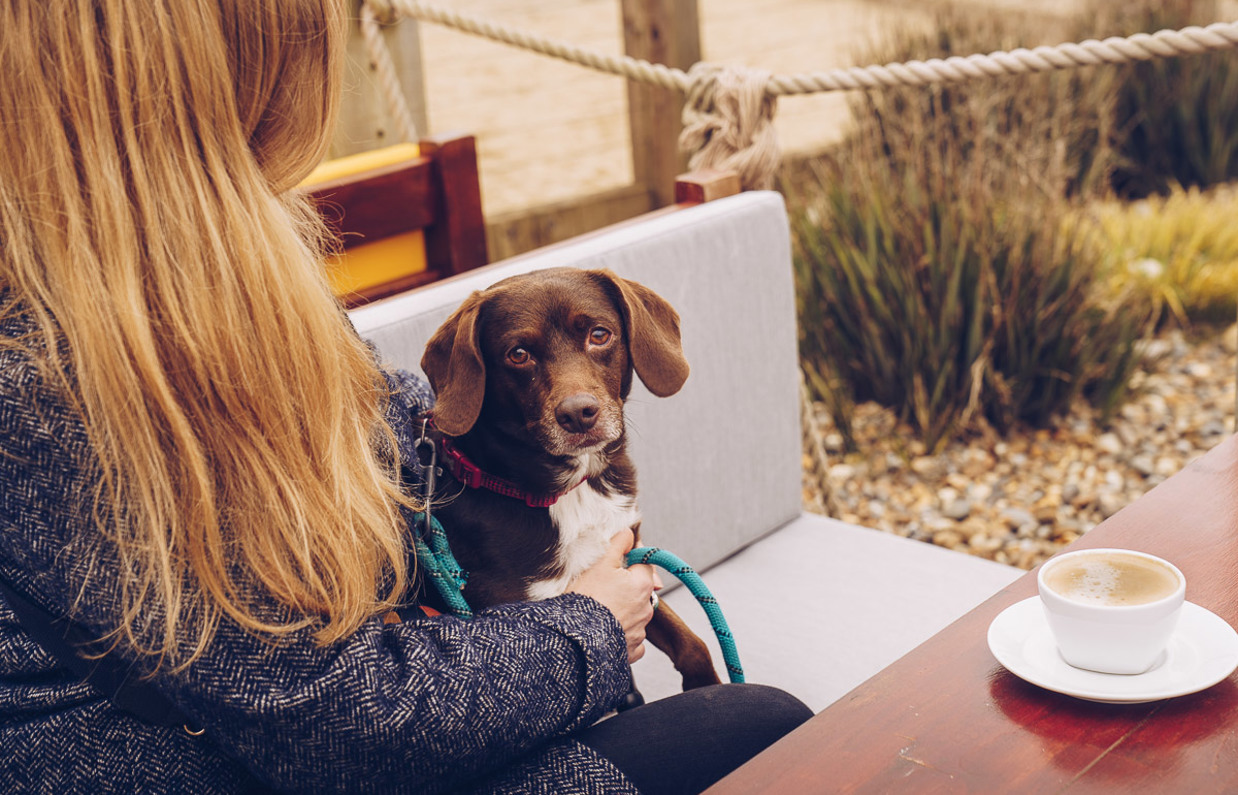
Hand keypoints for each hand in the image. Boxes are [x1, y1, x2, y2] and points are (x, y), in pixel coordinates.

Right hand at [567, 529, 660, 662]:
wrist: (576, 639)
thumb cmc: (587, 599)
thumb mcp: (600, 562)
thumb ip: (618, 543)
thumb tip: (629, 533)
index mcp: (643, 584)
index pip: (644, 563)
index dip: (629, 558)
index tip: (615, 560)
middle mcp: (646, 609)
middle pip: (639, 589)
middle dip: (625, 586)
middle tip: (602, 585)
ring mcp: (639, 631)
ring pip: (635, 614)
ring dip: (623, 610)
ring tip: (600, 608)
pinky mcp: (630, 650)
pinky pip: (631, 638)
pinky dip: (622, 634)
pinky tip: (607, 629)